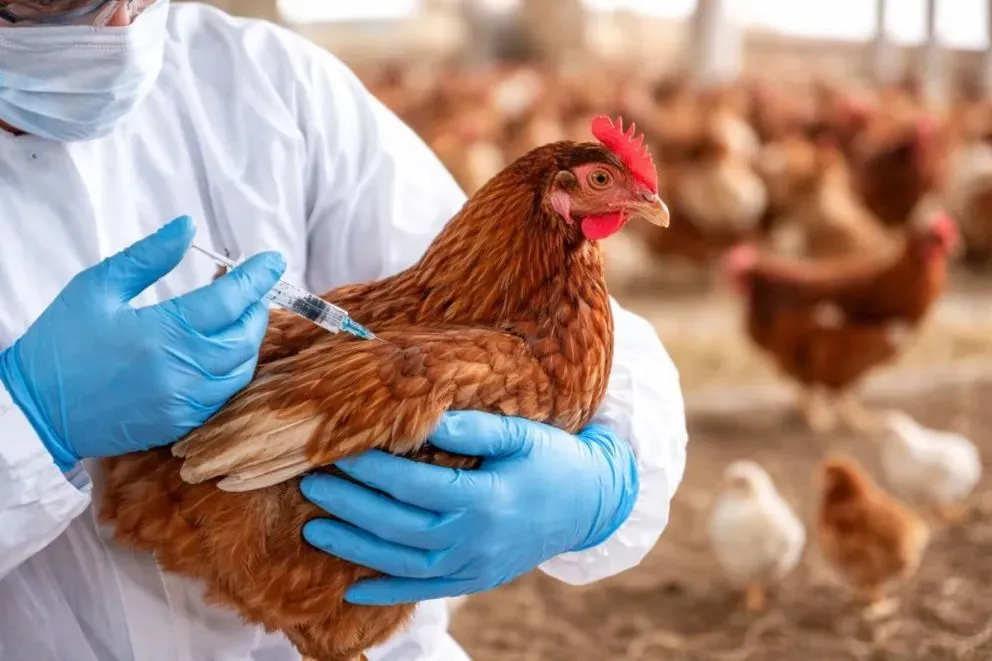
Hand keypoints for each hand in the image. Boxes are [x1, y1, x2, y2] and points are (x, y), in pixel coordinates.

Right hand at [0, 215, 285, 470]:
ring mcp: (182, 403)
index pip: (228, 301)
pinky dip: (233, 370)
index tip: (272, 260)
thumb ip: (148, 256)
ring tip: (240, 317)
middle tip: (252, 289)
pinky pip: (224, 395)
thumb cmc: (60, 343)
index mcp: (160, 333)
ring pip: (240, 369)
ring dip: (248, 340)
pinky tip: (223, 352)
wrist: (34, 409)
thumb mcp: (97, 286)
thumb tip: (187, 227)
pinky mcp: (180, 423)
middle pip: (244, 337)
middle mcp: (180, 371)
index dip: (256, 277)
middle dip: (256, 308)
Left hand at [300, 411, 638, 604]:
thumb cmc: (553, 460)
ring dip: (354, 549)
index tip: (338, 450)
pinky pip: (425, 591)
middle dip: (349, 505)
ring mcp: (473, 565)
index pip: (412, 484)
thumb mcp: (521, 434)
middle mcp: (473, 538)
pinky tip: (353, 591)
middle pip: (397, 525)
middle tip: (311, 483)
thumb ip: (474, 428)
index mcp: (484, 498)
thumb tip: (423, 418)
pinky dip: (388, 593)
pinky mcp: (475, 580)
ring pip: (402, 563)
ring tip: (314, 530)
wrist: (590, 505)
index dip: (371, 469)